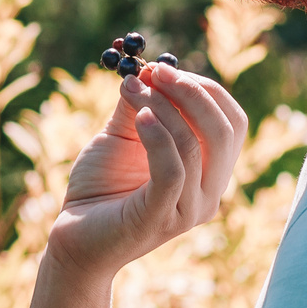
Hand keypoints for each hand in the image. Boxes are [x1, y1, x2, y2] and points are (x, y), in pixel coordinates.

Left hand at [46, 63, 250, 277]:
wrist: (74, 237)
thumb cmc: (100, 188)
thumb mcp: (122, 136)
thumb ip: (140, 106)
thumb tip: (147, 70)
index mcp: (210, 172)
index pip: (232, 122)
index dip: (205, 89)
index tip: (164, 70)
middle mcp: (210, 193)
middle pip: (224, 130)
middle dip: (191, 92)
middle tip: (154, 73)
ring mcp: (189, 210)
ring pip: (195, 144)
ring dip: (163, 107)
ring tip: (131, 91)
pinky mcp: (161, 219)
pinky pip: (172, 170)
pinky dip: (158, 136)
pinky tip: (140, 116)